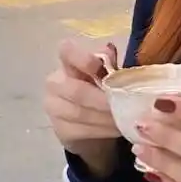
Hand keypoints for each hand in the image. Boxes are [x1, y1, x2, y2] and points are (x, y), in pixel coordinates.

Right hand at [45, 40, 120, 174]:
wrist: (87, 122)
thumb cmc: (99, 89)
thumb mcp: (106, 73)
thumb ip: (109, 62)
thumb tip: (110, 50)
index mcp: (67, 62)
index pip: (66, 51)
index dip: (83, 59)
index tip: (102, 68)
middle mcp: (55, 83)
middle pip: (77, 91)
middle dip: (103, 100)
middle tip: (125, 105)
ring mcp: (54, 107)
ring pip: (80, 113)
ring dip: (106, 118)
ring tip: (126, 119)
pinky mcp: (60, 129)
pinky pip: (82, 130)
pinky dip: (103, 130)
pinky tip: (117, 129)